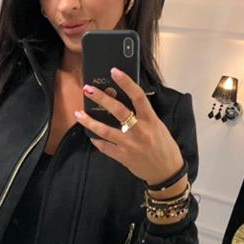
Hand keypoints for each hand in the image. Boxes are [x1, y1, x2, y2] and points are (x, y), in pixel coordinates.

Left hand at [75, 68, 183, 185]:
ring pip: (105, 131)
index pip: (138, 96)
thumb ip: (144, 115)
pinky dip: (96, 140)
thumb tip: (128, 101)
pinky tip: (89, 134)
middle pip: (118, 111)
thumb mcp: (158, 126)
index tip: (114, 71)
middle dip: (101, 98)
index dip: (126, 82)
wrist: (165, 171)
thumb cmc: (164, 146)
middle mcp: (139, 131)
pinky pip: (105, 147)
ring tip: (78, 113)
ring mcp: (129, 145)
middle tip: (88, 89)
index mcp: (150, 120)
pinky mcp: (122, 157)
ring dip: (89, 122)